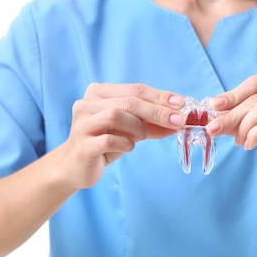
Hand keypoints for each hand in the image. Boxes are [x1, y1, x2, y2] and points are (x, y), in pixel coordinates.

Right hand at [59, 83, 185, 188]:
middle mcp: (87, 103)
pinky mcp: (82, 145)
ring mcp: (82, 123)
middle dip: (157, 111)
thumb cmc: (105, 143)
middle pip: (129, 101)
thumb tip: (179, 120)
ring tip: (141, 137)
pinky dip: (125, 144)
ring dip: (137, 127)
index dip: (160, 96)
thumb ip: (152, 124)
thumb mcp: (131, 130)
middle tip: (178, 121)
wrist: (76, 166)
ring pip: (116, 115)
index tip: (181, 104)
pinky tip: (127, 147)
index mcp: (99, 93)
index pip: (135, 89)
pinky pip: (109, 140)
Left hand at [206, 71, 256, 178]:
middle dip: (231, 114)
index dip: (232, 94)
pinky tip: (249, 145)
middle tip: (213, 128)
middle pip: (256, 97)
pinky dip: (254, 135)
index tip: (214, 107)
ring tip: (239, 141)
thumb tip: (217, 117)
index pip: (256, 83)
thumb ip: (249, 116)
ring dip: (243, 127)